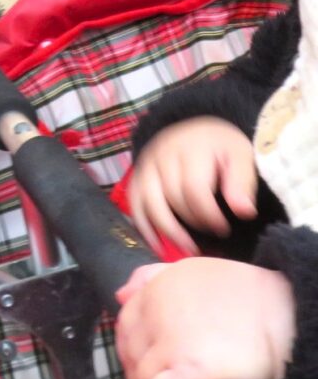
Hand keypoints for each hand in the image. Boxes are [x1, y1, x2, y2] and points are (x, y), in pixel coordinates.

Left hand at [116, 259, 294, 378]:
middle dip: (139, 372)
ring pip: (141, 377)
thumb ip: (153, 278)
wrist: (288, 311)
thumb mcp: (195, 270)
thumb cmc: (250, 295)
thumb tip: (123, 294)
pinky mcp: (193, 371)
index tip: (144, 360)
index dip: (132, 347)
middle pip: (129, 352)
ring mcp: (173, 342)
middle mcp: (158, 312)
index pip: (124, 323)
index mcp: (157, 288)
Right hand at [128, 117, 256, 253]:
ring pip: (149, 203)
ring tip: (187, 249)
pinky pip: (134, 204)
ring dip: (167, 231)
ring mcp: (145, 166)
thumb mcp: (240, 155)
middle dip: (192, 222)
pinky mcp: (136, 177)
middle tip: (212, 235)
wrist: (195, 130)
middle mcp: (162, 155)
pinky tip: (158, 245)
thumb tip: (244, 212)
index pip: (193, 188)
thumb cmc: (220, 146)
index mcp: (190, 148)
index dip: (208, 214)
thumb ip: (242, 182)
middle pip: (171, 197)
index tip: (224, 229)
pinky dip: (143, 227)